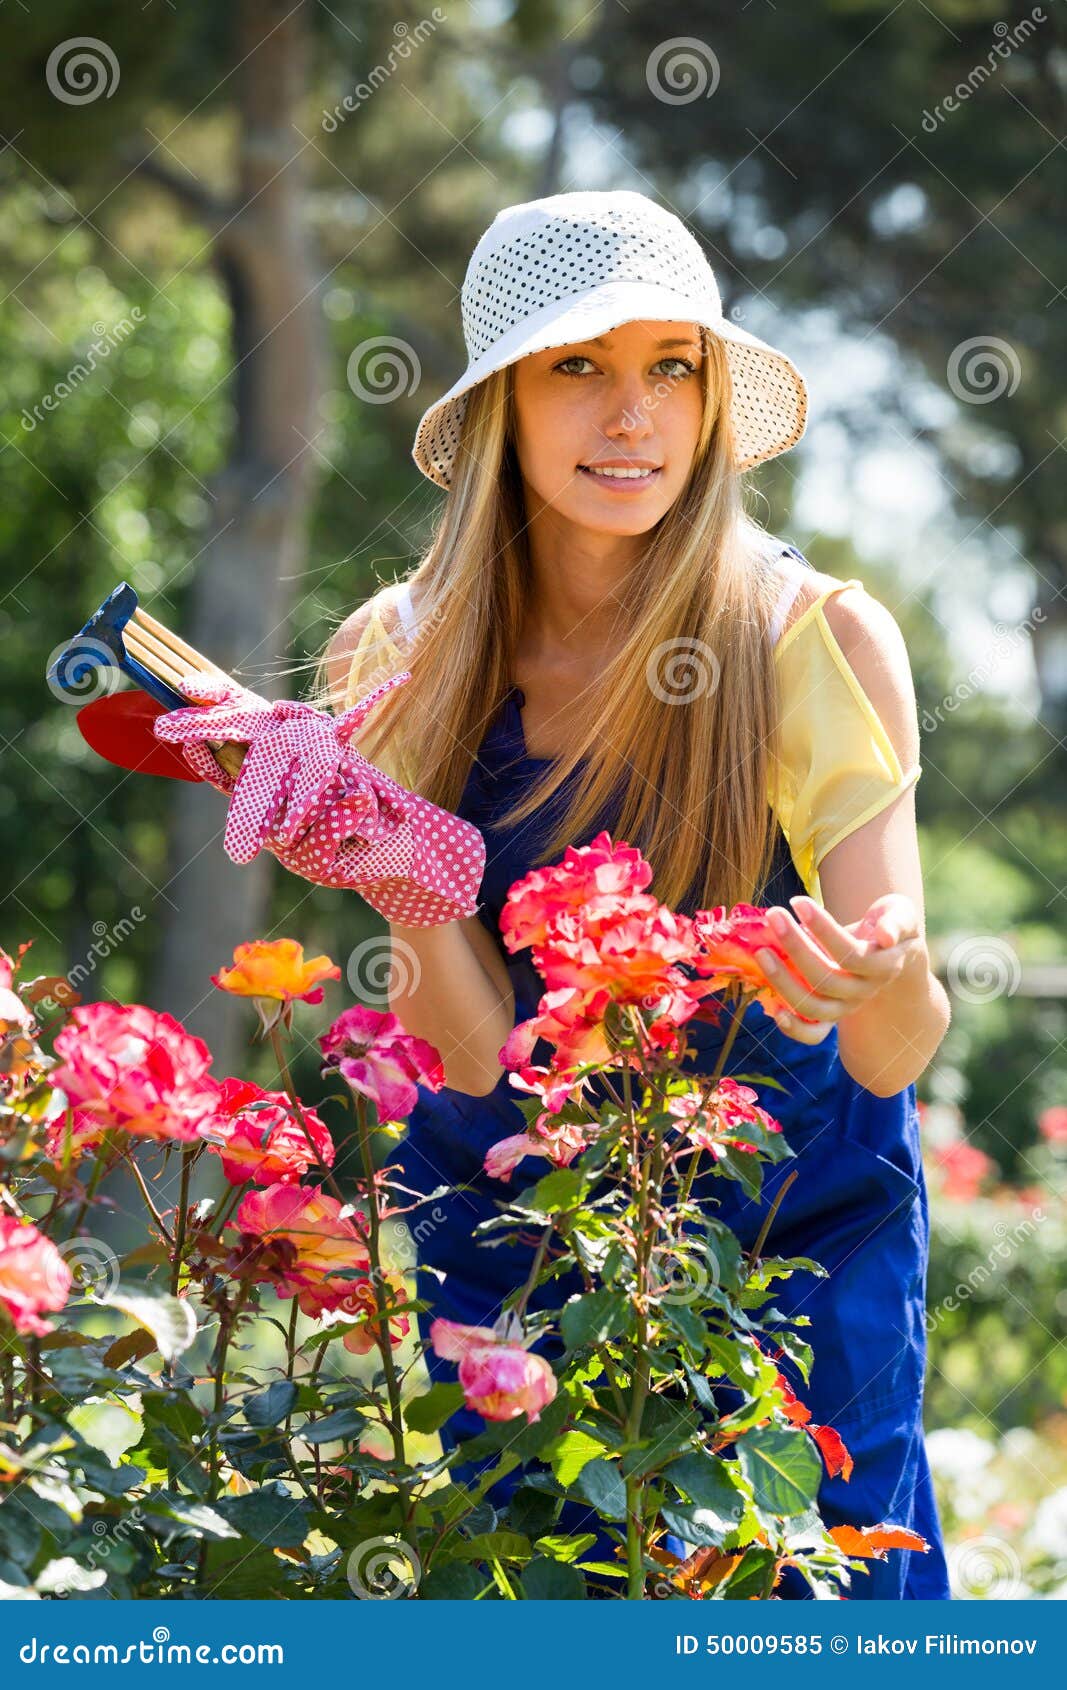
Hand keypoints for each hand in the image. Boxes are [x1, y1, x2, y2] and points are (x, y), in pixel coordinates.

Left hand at [752, 893, 924, 1044]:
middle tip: (773, 916)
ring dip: (783, 982)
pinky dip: (794, 1029)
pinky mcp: (830, 1016)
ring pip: (814, 1007)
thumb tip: (885, 937)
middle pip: (827, 980)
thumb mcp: (901, 913)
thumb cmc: (888, 924)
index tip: (798, 901)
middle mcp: (864, 991)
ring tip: (761, 952)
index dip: (824, 929)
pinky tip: (773, 1010)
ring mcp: (846, 1007)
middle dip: (796, 946)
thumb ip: (896, 920)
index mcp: (884, 966)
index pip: (851, 954)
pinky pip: (814, 1034)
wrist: (887, 953)